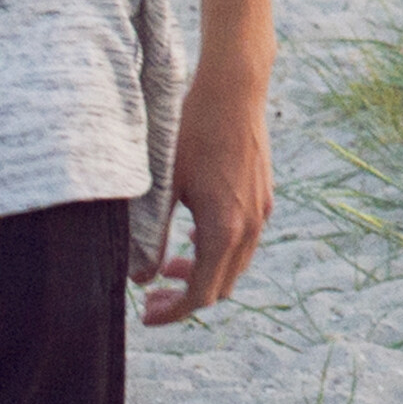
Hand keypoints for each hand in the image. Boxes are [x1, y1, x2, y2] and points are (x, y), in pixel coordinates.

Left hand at [139, 46, 270, 322]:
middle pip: (221, 286)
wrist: (235, 89)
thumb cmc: (193, 132)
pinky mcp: (263, 196)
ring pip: (234, 264)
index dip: (173, 312)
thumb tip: (139, 277)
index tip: (147, 314)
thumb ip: (153, 235)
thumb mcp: (164, 185)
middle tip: (151, 293)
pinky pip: (243, 239)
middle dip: (186, 297)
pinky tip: (192, 232)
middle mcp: (249, 226)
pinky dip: (218, 249)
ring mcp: (261, 211)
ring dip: (203, 272)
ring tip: (168, 265)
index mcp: (224, 230)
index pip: (201, 295)